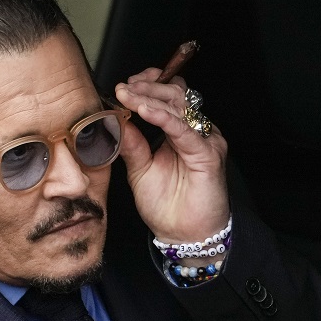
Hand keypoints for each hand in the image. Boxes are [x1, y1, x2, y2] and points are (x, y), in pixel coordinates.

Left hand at [114, 70, 229, 243]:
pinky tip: (144, 111)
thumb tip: (113, 119)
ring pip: (179, 107)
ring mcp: (204, 140)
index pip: (167, 96)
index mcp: (178, 132)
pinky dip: (162, 117)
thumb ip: (130, 144)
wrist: (183, 235)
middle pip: (174, 95)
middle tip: (123, 87)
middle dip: (146, 87)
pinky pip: (183, 130)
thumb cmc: (166, 205)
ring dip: (150, 97)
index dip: (147, 85)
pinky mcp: (208, 154)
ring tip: (127, 95)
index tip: (123, 85)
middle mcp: (194, 131)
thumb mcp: (139, 169)